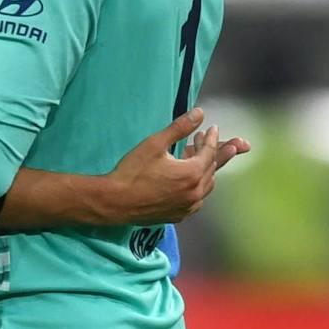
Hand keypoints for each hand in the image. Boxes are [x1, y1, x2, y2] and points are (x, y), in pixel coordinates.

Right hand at [108, 108, 248, 223]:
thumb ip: (180, 127)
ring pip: (207, 186)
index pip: (210, 151)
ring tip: (197, 159)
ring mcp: (187, 207)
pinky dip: (198, 188)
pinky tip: (189, 182)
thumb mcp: (155, 143)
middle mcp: (195, 192)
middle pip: (211, 168)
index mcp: (192, 173)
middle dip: (208, 151)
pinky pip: (197, 201)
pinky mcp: (179, 216)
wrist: (115, 202)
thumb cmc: (133, 172)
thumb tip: (200, 113)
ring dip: (205, 170)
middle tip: (201, 139)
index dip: (212, 138)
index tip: (212, 129)